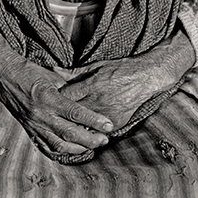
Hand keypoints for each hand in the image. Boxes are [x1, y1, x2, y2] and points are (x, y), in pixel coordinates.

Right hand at [0, 13, 112, 155]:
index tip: (109, 125)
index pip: (76, 113)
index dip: (94, 121)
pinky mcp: (29, 130)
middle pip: (70, 133)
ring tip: (92, 147)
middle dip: (91, 139)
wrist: (3, 75)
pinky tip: (71, 152)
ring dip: (78, 149)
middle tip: (105, 140)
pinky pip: (46, 147)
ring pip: (59, 145)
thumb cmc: (29, 70)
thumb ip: (69, 85)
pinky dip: (60, 153)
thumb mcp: (51, 74)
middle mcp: (41, 115)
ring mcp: (34, 125)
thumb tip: (88, 91)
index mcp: (49, 98)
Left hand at [60, 30, 195, 130]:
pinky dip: (89, 131)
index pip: (66, 97)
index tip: (51, 100)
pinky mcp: (116, 124)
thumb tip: (54, 69)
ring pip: (83, 127)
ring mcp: (107, 114)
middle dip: (62, 116)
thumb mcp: (96, 66)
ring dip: (74, 127)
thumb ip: (74, 72)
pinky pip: (98, 132)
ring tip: (64, 127)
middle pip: (72, 115)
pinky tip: (82, 132)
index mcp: (92, 85)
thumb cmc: (120, 69)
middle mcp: (98, 101)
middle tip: (54, 116)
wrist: (145, 78)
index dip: (57, 99)